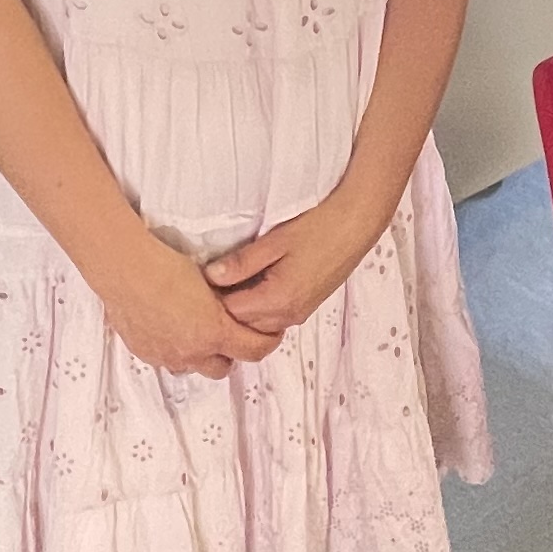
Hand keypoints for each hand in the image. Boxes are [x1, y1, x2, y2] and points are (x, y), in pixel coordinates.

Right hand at [99, 232, 282, 378]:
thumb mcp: (209, 280)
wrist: (126, 269)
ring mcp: (166, 356)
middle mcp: (192, 352)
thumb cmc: (166, 266)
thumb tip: (233, 306)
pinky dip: (171, 349)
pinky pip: (165, 360)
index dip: (267, 342)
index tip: (269, 333)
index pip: (255, 350)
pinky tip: (167, 327)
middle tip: (226, 332)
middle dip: (228, 353)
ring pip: (192, 367)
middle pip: (223, 367)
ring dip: (198, 355)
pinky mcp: (144, 352)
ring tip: (193, 331)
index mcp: (214, 332)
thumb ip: (225, 303)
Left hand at [205, 189, 389, 339]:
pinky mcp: (304, 308)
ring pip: (257, 325)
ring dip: (240, 310)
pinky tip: (249, 284)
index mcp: (278, 300)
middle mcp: (288, 315)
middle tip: (205, 284)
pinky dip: (256, 308)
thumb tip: (209, 276)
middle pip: (242, 326)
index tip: (196, 283)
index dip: (210, 300)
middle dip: (222, 309)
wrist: (356, 225)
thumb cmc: (318, 228)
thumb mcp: (275, 241)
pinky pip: (271, 318)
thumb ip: (241, 262)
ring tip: (226, 283)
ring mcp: (298, 314)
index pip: (230, 314)